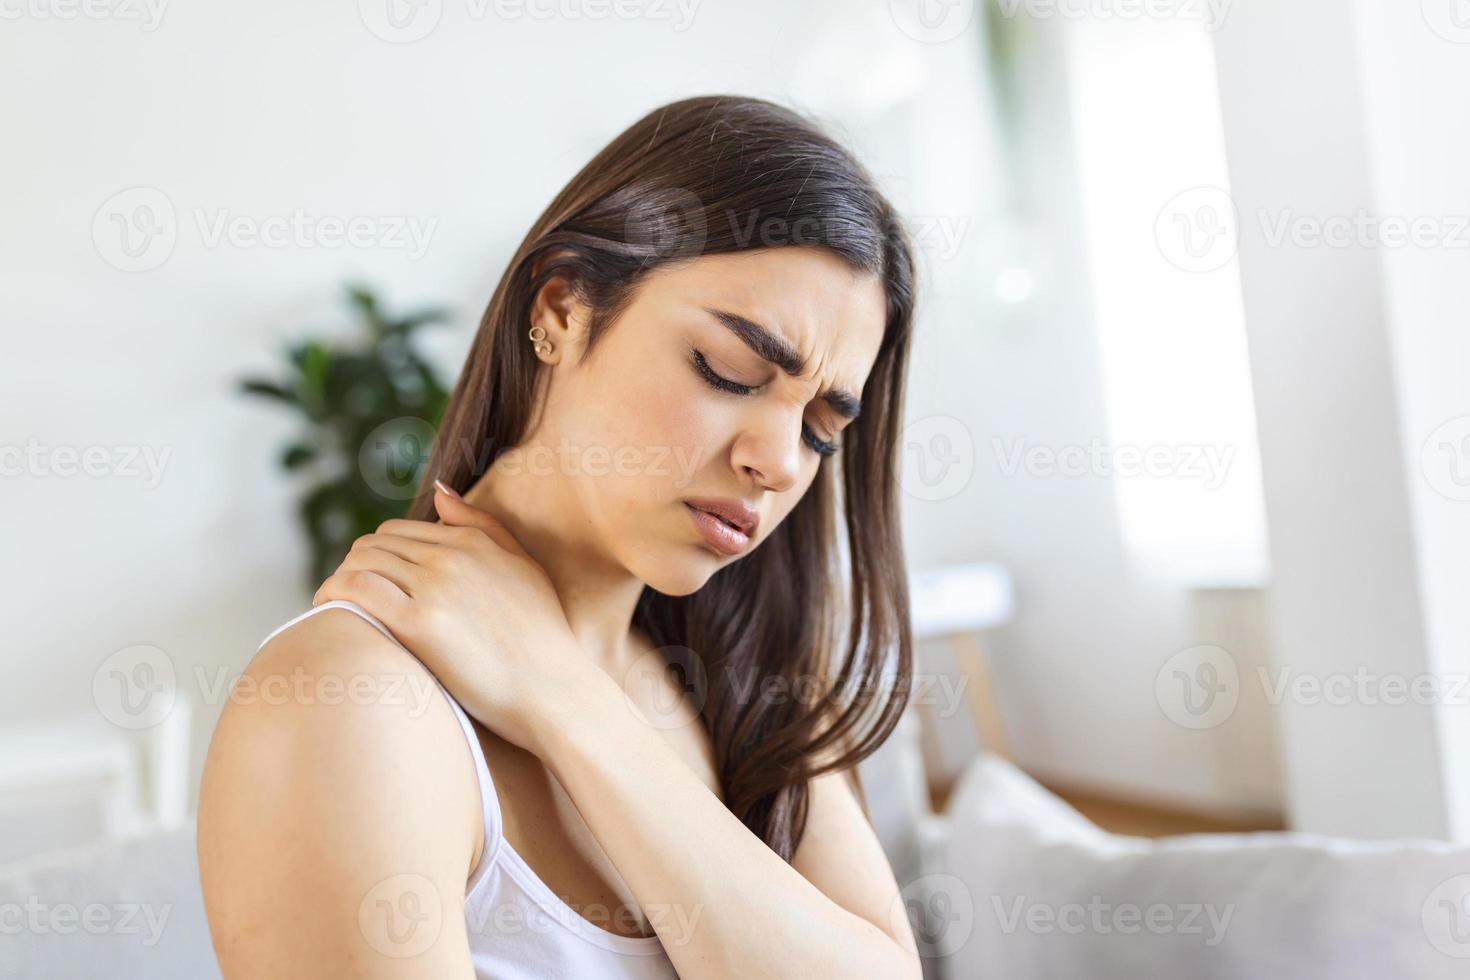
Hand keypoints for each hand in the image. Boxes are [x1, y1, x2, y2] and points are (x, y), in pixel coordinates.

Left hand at [311, 480, 590, 754]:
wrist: (554, 690)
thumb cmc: (543, 637)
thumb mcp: (522, 567)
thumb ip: (481, 526)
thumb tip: (439, 491)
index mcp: (472, 543)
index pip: (398, 532)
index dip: (378, 556)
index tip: (370, 582)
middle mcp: (451, 557)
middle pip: (373, 545)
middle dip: (354, 567)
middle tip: (346, 598)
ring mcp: (435, 587)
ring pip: (360, 562)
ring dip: (339, 581)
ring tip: (335, 608)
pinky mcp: (419, 623)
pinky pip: (357, 591)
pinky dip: (334, 594)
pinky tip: (329, 613)